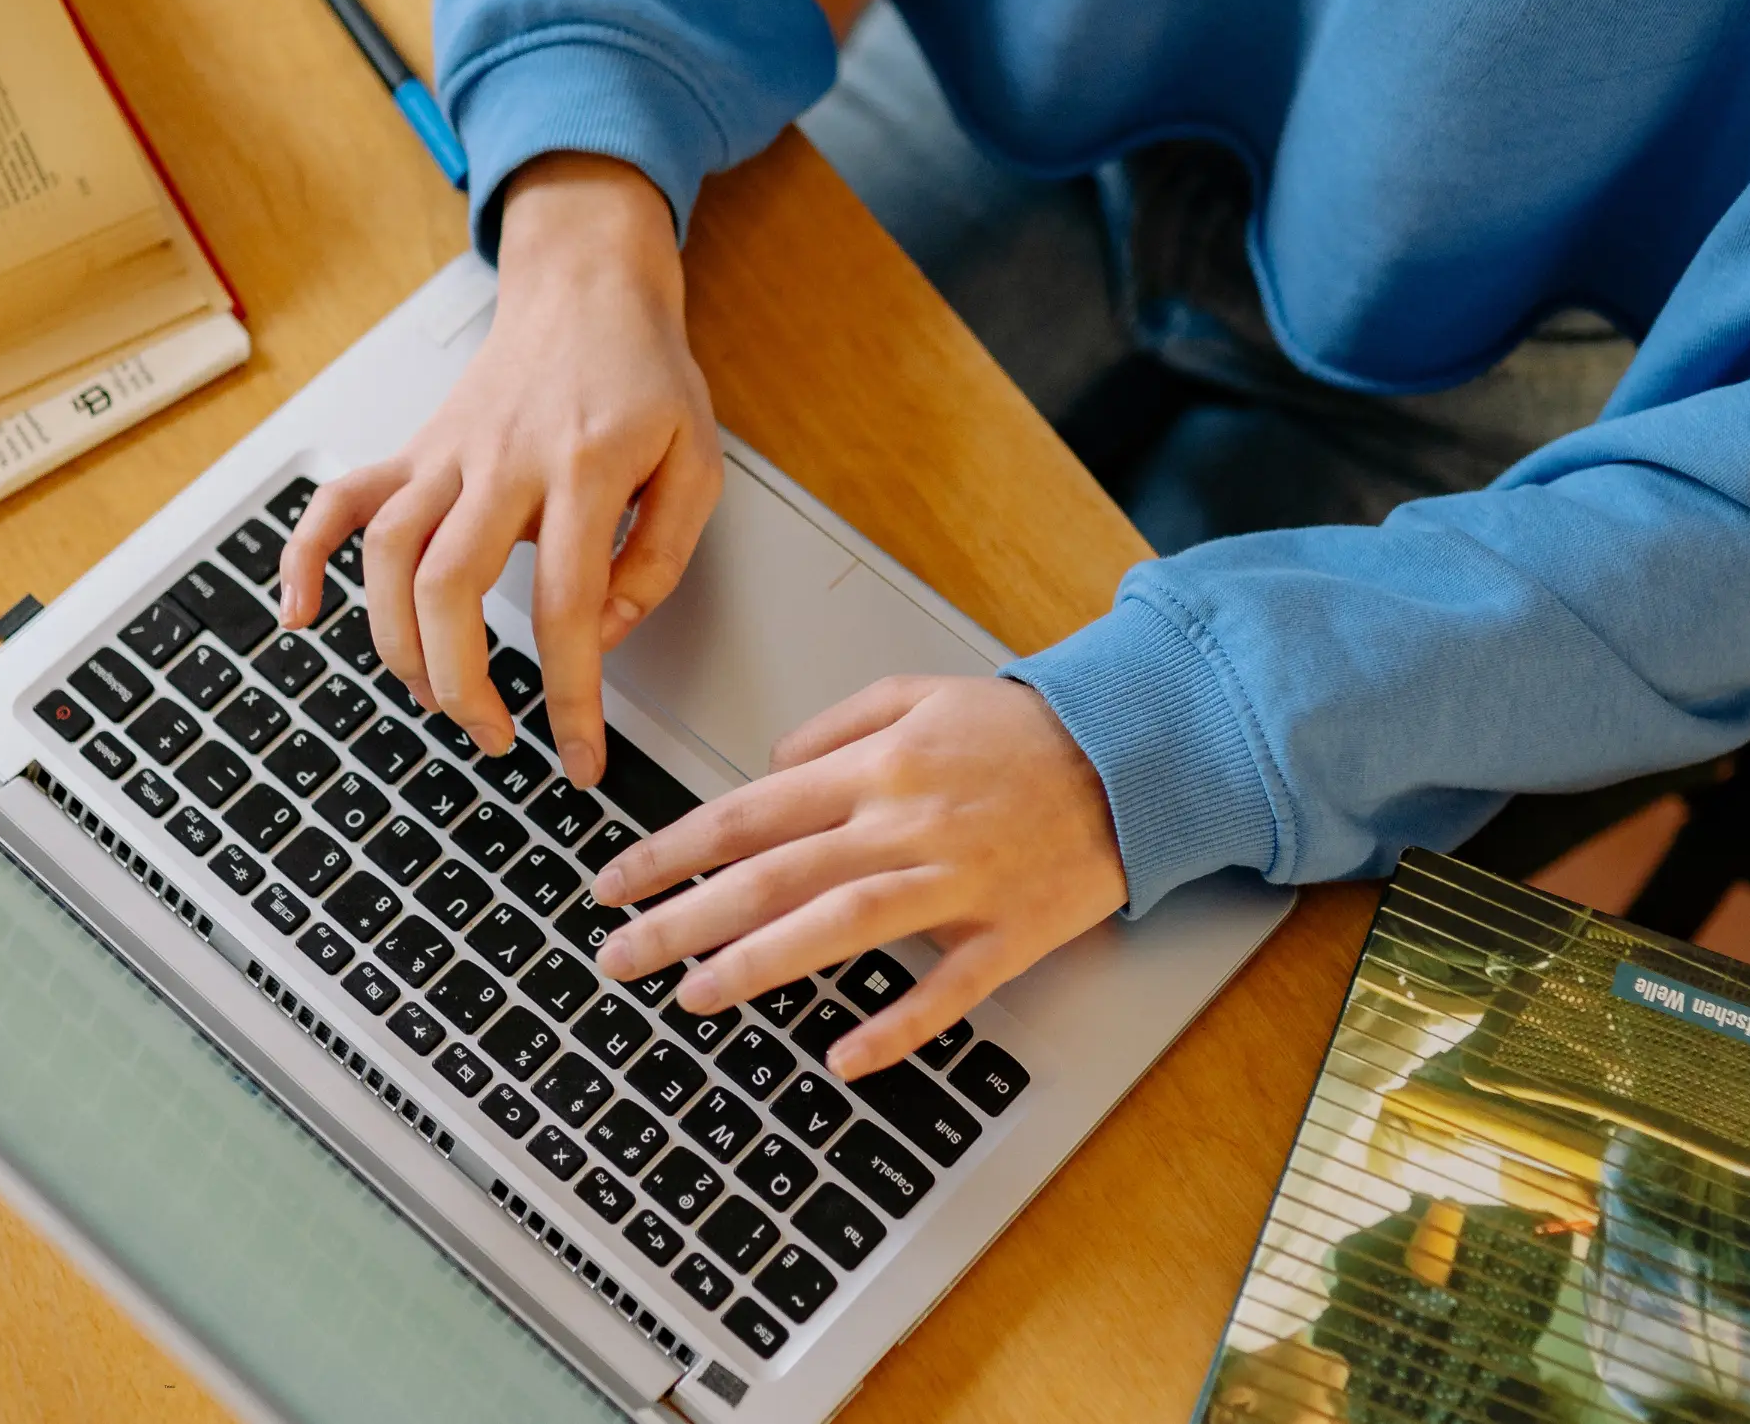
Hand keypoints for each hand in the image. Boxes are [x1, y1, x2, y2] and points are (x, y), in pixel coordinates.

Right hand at [279, 153, 721, 782]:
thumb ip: (661, 557)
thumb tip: (604, 635)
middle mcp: (503, 460)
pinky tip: (299, 612)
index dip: (571, 695)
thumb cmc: (643, 378)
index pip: (569, 605)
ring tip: (435, 698)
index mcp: (586, 468)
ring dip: (398, 644)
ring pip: (389, 554)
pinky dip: (304, 556)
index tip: (579, 757)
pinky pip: (339, 500)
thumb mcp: (697, 463)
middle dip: (462, 683)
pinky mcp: (414, 449)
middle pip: (451, 585)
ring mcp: (446, 454)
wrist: (588, 289)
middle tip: (494, 737)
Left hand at [590, 675, 1127, 1076]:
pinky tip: (844, 1057)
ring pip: (841, 925)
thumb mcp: (920, 692)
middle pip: (773, 875)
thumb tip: (769, 766)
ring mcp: (957, 880)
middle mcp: (904, 823)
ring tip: (693, 995)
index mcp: (875, 767)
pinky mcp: (1010, 931)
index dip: (673, 851)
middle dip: (683, 917)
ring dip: (760, 965)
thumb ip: (836, 726)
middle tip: (617, 954)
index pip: (749, 813)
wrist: (1134, 752)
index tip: (615, 882)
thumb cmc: (1024, 729)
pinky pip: (948, 988)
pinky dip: (896, 1025)